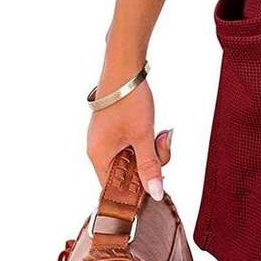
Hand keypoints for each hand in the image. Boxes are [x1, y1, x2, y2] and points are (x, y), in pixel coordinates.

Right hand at [86, 76, 172, 199]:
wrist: (125, 66)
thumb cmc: (129, 101)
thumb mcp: (143, 135)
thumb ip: (149, 166)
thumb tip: (156, 194)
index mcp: (99, 156)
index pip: (114, 188)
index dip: (135, 191)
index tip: (155, 182)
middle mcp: (99, 150)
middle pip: (127, 173)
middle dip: (150, 162)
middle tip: (161, 143)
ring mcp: (107, 139)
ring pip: (134, 157)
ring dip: (151, 149)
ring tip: (161, 132)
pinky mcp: (116, 129)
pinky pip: (133, 144)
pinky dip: (147, 140)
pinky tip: (157, 130)